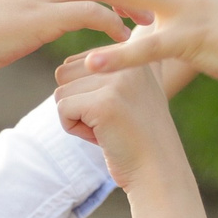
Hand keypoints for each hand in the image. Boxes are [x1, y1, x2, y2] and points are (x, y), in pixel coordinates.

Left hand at [52, 63, 193, 199]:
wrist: (157, 170)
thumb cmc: (139, 136)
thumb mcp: (138, 91)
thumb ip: (121, 68)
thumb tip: (108, 46)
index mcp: (135, 52)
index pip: (79, 61)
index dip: (85, 91)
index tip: (115, 108)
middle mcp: (129, 58)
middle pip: (64, 72)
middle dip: (76, 101)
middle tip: (107, 120)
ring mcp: (117, 80)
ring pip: (61, 92)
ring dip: (75, 117)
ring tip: (106, 127)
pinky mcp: (105, 103)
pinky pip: (62, 109)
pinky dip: (72, 128)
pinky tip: (100, 136)